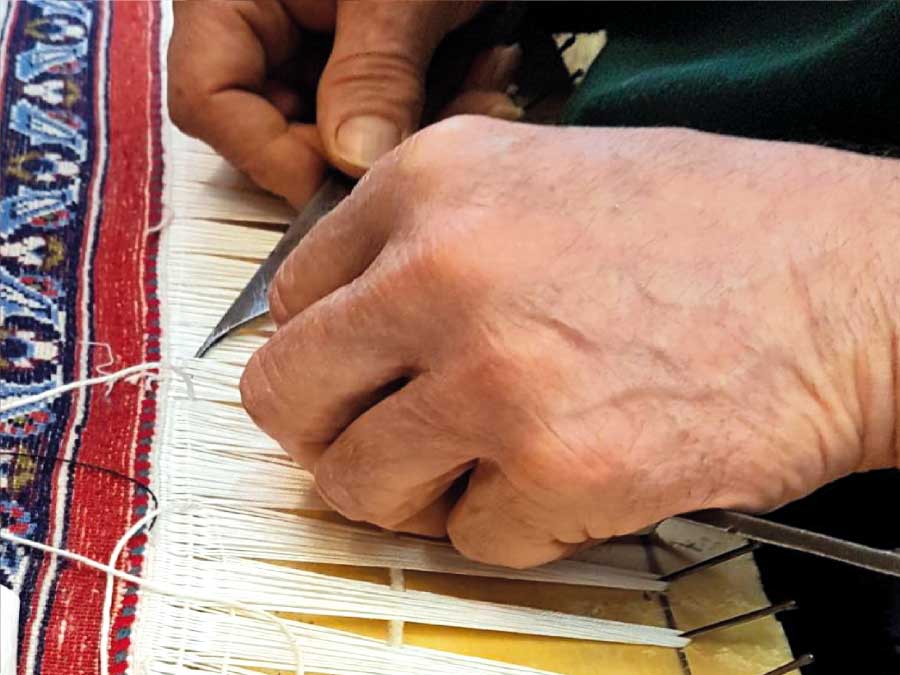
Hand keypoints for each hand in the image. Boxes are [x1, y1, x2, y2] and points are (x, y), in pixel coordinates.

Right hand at [167, 0, 521, 206]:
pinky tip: (485, 71)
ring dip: (417, 125)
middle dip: (364, 146)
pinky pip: (380, 98)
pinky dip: (434, 99)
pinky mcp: (357, 43)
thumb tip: (356, 163)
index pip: (210, 100)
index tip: (346, 182)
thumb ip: (373, 74)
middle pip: (277, 123)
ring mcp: (310, 33)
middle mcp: (261, 16)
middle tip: (432, 139)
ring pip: (340, 121)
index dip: (273, 156)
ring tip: (485, 85)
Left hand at [240, 118, 899, 567]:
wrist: (848, 283)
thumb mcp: (539, 180)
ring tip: (481, 467)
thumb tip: (357, 321)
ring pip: (361, 485)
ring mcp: (493, 377)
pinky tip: (566, 478)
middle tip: (384, 442)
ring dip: (413, 492)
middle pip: (291, 395)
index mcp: (432, 184)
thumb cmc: (715, 232)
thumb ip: (429, 242)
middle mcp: (443, 272)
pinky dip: (509, 526)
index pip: (293, 299)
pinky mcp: (555, 472)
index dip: (325, 353)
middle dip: (333, 432)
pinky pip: (470, 540)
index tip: (354, 379)